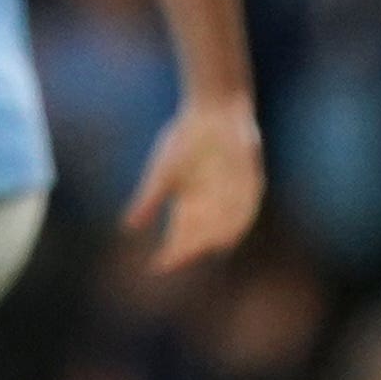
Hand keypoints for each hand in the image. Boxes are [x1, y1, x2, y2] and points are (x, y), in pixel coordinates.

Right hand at [124, 97, 265, 272]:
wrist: (214, 112)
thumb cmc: (184, 140)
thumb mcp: (163, 174)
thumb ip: (150, 202)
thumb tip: (129, 228)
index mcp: (189, 207)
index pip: (180, 239)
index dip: (171, 254)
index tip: (156, 267)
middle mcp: (212, 208)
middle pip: (202, 237)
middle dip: (192, 249)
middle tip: (181, 258)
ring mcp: (233, 198)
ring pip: (226, 227)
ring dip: (217, 238)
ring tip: (209, 248)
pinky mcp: (251, 184)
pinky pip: (247, 206)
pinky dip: (239, 218)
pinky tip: (233, 226)